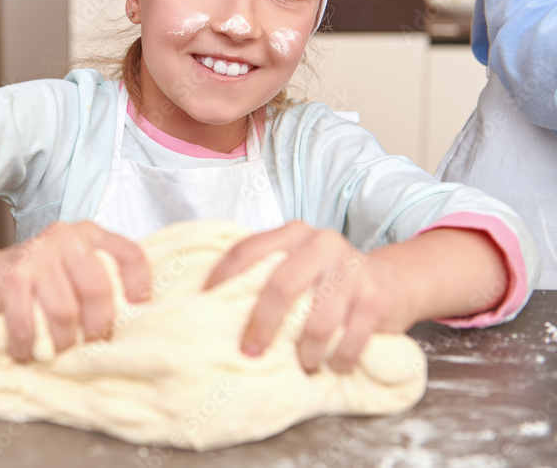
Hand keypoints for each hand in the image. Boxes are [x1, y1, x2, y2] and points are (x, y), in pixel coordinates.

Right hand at [0, 221, 150, 361]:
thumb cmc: (36, 281)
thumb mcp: (72, 270)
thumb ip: (101, 282)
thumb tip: (136, 320)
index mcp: (88, 235)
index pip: (129, 255)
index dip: (139, 287)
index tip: (136, 314)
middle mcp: (65, 238)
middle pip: (98, 289)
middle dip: (98, 326)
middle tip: (90, 342)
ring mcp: (36, 256)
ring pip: (66, 312)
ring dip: (62, 342)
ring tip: (57, 348)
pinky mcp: (11, 279)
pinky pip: (29, 324)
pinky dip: (29, 346)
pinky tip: (27, 349)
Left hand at [203, 221, 415, 372]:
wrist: (392, 283)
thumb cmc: (329, 280)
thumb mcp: (297, 264)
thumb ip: (266, 272)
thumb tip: (212, 303)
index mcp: (294, 234)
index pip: (247, 249)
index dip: (222, 277)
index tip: (206, 303)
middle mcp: (322, 244)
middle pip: (281, 285)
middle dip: (262, 324)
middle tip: (250, 351)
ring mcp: (352, 270)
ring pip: (318, 322)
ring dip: (306, 352)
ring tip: (303, 363)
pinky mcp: (375, 299)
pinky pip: (349, 341)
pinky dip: (337, 360)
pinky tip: (332, 364)